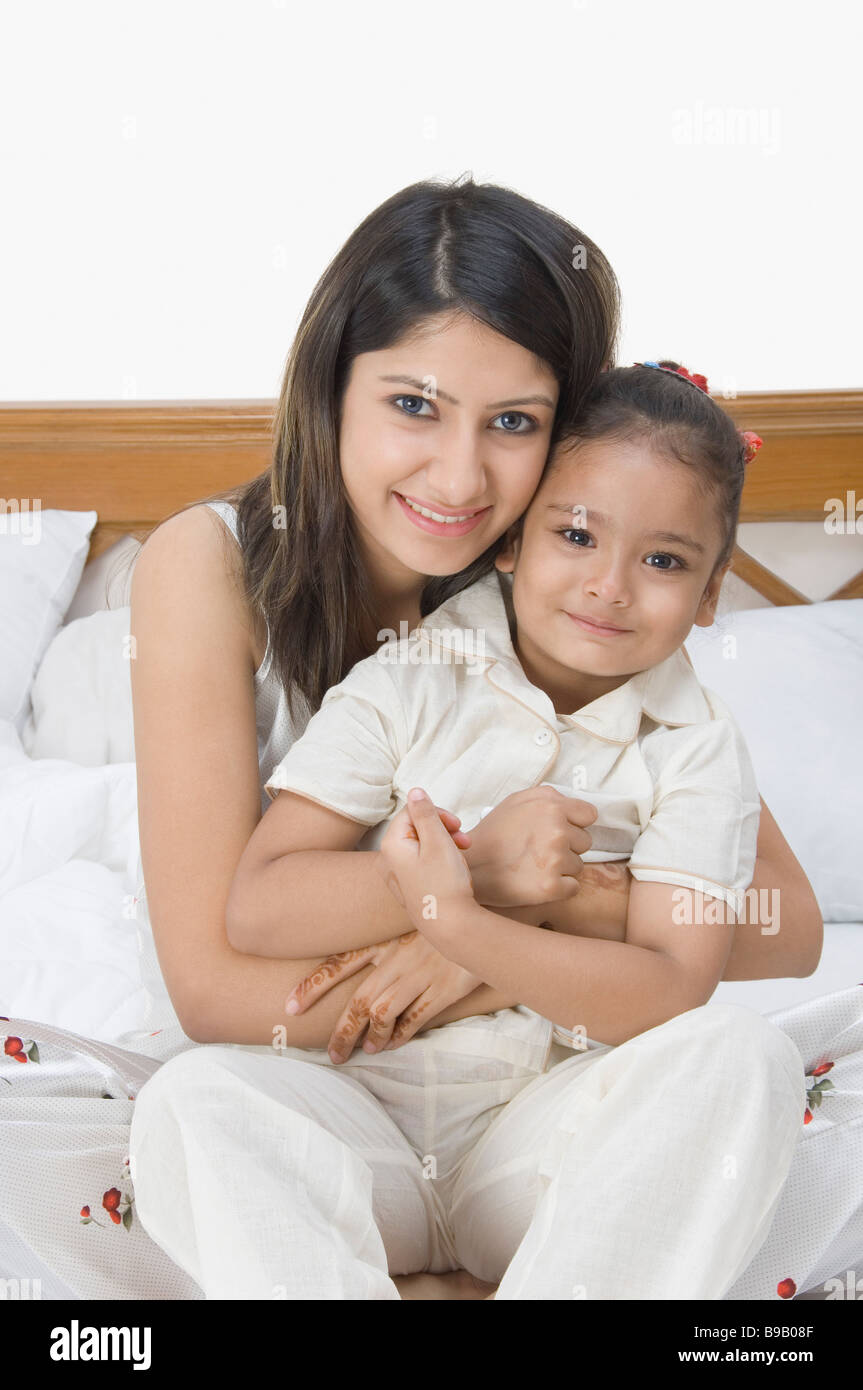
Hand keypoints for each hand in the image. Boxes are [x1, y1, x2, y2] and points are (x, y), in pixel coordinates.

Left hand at [284, 930, 483, 1061]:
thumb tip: (360, 956)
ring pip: (384, 1012)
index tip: (290, 1008)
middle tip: (333, 1054)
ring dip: (372, 1036)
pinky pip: (416, 1017)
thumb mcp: (405, 917)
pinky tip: (393, 1044)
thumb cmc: (440, 914)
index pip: (339, 963)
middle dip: (342, 1030)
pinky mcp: (444, 988)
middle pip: (360, 1000)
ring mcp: (420, 974)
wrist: (479, 913)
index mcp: (383, 941)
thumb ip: (383, 936)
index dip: (313, 986)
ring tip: (366, 1050)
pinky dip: (402, 1034)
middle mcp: (397, 958)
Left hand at [378, 788, 476, 932]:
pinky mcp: (408, 888)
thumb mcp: (438, 841)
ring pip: (421, 845)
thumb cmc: (445, 884)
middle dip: (442, 829)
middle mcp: (388, 860)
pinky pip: (421, 863)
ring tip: (462, 854)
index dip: (438, 814)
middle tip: (464, 840)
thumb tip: (414, 790)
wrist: (450, 927)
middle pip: (415, 828)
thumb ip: (426, 813)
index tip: (458, 825)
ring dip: (444, 843)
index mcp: (391, 845)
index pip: (412, 812)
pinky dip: (438, 860)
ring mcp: (397, 876)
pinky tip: (452, 869)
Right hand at [464, 785, 597, 906]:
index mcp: (551, 806)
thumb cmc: (493, 834)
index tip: (560, 831)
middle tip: (540, 850)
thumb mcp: (516, 801)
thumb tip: (572, 803)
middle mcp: (556, 831)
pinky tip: (538, 881)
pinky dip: (560, 888)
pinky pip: (573, 887)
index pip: (589, 814)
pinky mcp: (551, 887)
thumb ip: (548, 797)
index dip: (575, 823)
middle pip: (585, 841)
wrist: (471, 867)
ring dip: (561, 867)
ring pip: (578, 865)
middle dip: (567, 846)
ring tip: (535, 865)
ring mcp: (555, 860)